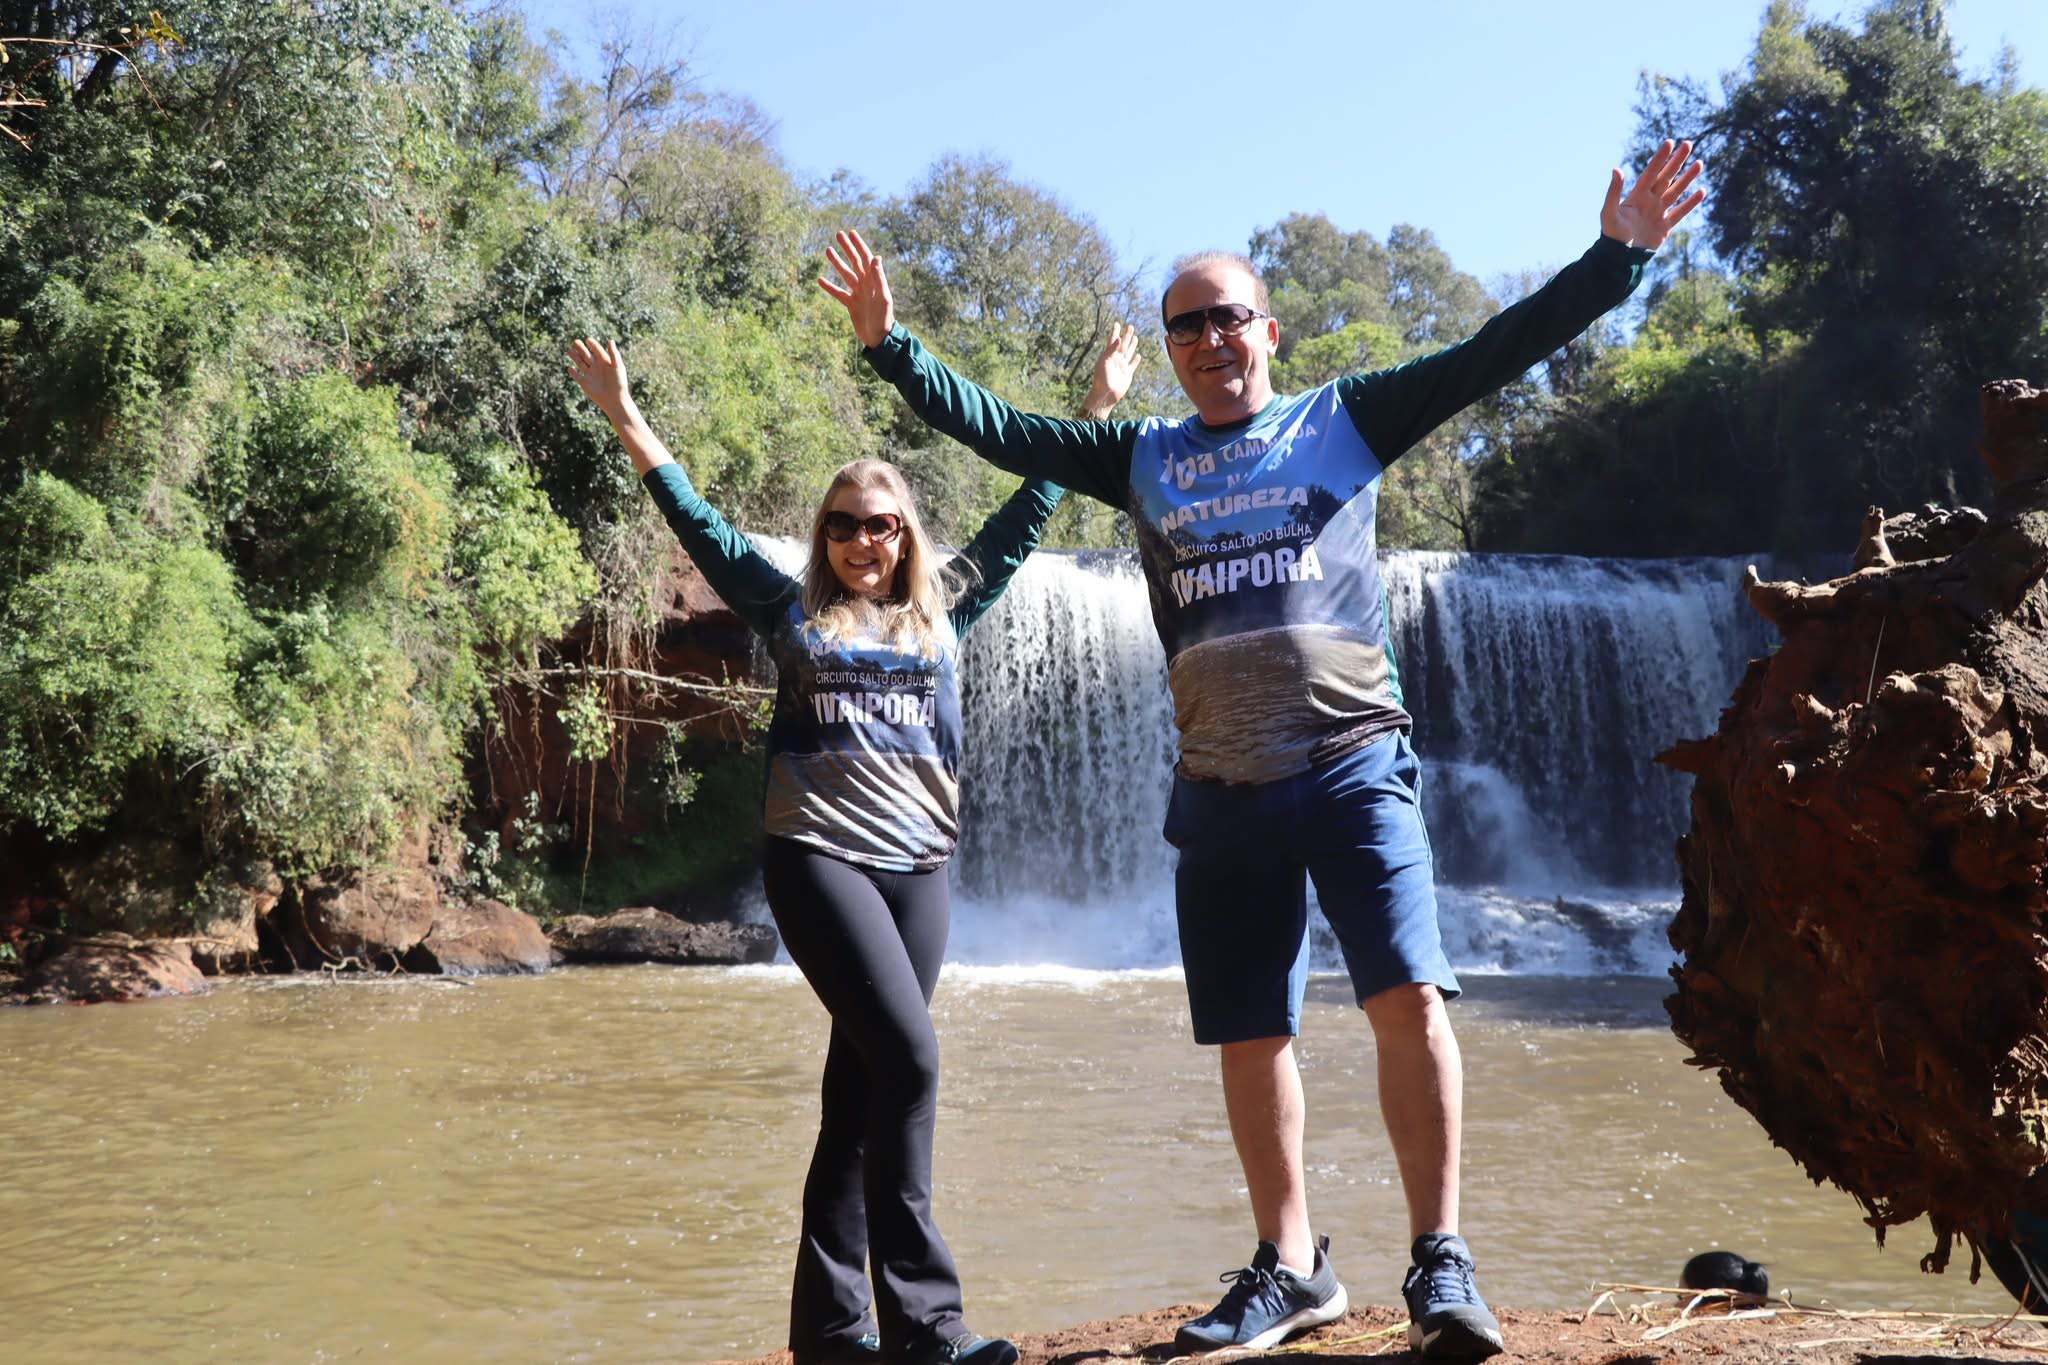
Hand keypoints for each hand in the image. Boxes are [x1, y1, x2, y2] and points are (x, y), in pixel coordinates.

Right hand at [566, 338, 633, 417]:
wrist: (615, 400)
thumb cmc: (619, 383)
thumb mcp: (618, 367)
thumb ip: (614, 354)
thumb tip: (611, 341)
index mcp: (605, 362)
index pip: (597, 351)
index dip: (593, 345)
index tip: (588, 339)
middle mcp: (597, 368)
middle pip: (587, 355)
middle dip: (581, 348)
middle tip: (575, 341)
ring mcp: (590, 375)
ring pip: (581, 364)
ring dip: (575, 357)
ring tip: (569, 350)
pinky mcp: (585, 384)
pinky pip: (577, 377)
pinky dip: (573, 373)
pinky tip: (569, 368)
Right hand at [817, 229, 896, 348]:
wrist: (879, 338)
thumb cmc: (884, 318)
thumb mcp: (882, 297)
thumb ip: (879, 278)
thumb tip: (876, 257)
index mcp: (874, 281)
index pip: (866, 258)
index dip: (858, 245)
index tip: (851, 233)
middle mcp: (866, 285)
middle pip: (855, 262)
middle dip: (847, 248)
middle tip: (838, 234)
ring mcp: (858, 294)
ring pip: (845, 274)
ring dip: (837, 262)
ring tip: (827, 250)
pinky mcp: (851, 305)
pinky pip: (838, 293)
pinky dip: (829, 287)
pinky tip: (820, 280)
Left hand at [1079, 322, 1140, 418]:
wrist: (1106, 395)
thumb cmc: (1101, 378)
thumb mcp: (1104, 362)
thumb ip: (1111, 350)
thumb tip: (1119, 339)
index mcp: (1109, 355)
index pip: (1113, 341)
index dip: (1115, 332)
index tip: (1117, 324)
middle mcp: (1116, 359)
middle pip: (1123, 344)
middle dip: (1126, 336)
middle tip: (1130, 326)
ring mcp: (1122, 366)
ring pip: (1128, 353)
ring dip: (1131, 345)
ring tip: (1135, 337)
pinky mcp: (1127, 374)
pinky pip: (1132, 365)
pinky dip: (1135, 360)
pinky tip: (1138, 355)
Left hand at [1602, 139, 1706, 250]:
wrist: (1620, 258)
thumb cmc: (1612, 235)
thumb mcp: (1609, 212)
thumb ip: (1613, 192)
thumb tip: (1616, 169)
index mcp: (1636, 196)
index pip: (1651, 172)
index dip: (1660, 158)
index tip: (1670, 142)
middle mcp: (1649, 201)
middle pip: (1666, 177)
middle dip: (1677, 161)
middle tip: (1688, 144)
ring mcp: (1658, 213)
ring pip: (1676, 191)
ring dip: (1687, 178)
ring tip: (1699, 163)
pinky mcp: (1665, 227)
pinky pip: (1680, 212)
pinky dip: (1691, 203)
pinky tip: (1701, 191)